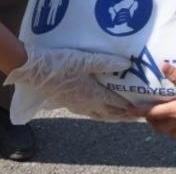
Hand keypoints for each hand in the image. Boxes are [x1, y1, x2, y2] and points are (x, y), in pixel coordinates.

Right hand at [5, 45, 133, 120]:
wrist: (34, 71)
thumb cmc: (60, 64)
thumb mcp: (84, 60)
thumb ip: (106, 62)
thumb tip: (127, 64)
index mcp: (93, 95)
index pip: (116, 104)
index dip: (129, 106)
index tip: (141, 108)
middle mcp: (86, 103)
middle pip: (109, 113)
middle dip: (123, 115)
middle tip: (134, 115)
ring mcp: (76, 104)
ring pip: (97, 114)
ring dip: (110, 115)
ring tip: (118, 115)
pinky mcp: (66, 102)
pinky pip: (87, 111)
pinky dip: (97, 112)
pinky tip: (95, 107)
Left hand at [141, 63, 175, 138]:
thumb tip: (163, 65)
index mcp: (172, 111)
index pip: (150, 112)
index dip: (138, 111)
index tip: (127, 112)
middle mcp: (174, 123)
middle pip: (156, 125)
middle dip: (150, 120)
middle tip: (146, 114)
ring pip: (166, 130)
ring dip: (160, 126)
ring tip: (160, 119)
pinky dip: (173, 129)